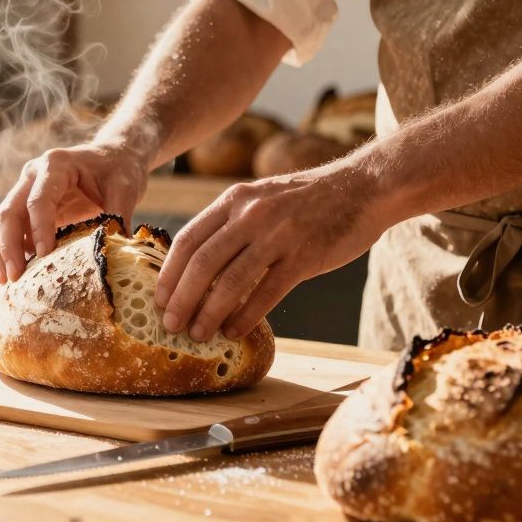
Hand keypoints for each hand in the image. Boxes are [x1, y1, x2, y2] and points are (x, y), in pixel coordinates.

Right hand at [0, 141, 148, 283]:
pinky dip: (8, 250)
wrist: (114, 156)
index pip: (39, 200)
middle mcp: (34, 174)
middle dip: (8, 246)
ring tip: (5, 281)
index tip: (44, 256)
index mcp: (56, 164)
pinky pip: (10, 228)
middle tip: (15, 276)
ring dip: (1, 250)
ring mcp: (27, 188)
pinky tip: (15, 274)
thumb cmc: (119, 170)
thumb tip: (118, 257)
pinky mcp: (28, 206)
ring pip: (2, 220)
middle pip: (10, 211)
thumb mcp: (125, 190)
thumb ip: (119, 219)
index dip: (39, 229)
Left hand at [155, 158, 390, 340]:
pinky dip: (245, 316)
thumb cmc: (307, 200)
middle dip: (182, 298)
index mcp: (234, 200)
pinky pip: (266, 293)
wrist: (362, 187)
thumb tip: (199, 265)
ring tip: (198, 334)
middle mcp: (251, 215)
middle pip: (202, 263)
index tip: (158, 298)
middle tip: (170, 324)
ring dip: (209, 313)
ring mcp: (278, 235)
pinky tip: (234, 331)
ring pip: (231, 281)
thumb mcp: (261, 198)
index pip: (188, 239)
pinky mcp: (304, 256)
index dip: (169, 272)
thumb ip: (231, 223)